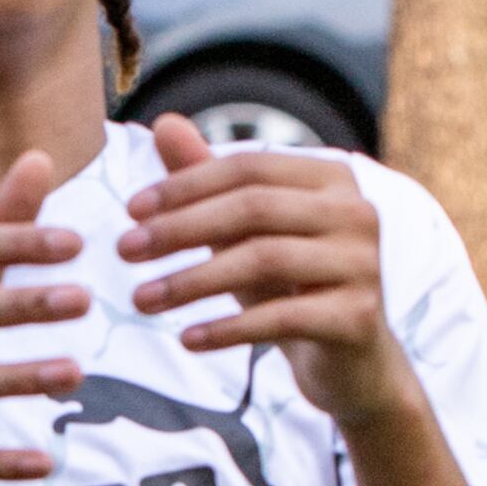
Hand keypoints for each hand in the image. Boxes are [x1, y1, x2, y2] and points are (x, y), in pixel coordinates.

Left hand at [120, 114, 411, 425]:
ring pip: (263, 259)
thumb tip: (163, 122)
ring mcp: (363, 264)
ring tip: (140, 299)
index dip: (185, 186)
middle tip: (123, 250)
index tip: (129, 212)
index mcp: (331, 178)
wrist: (350, 363)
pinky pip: (281, 318)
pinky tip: (187, 340)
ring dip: (192, 281)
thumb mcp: (245, 233)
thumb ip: (208, 180)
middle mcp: (356, 212)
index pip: (247, 168)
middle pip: (253, 208)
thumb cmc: (290, 286)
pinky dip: (227, 328)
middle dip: (180, 229)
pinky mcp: (358, 317)